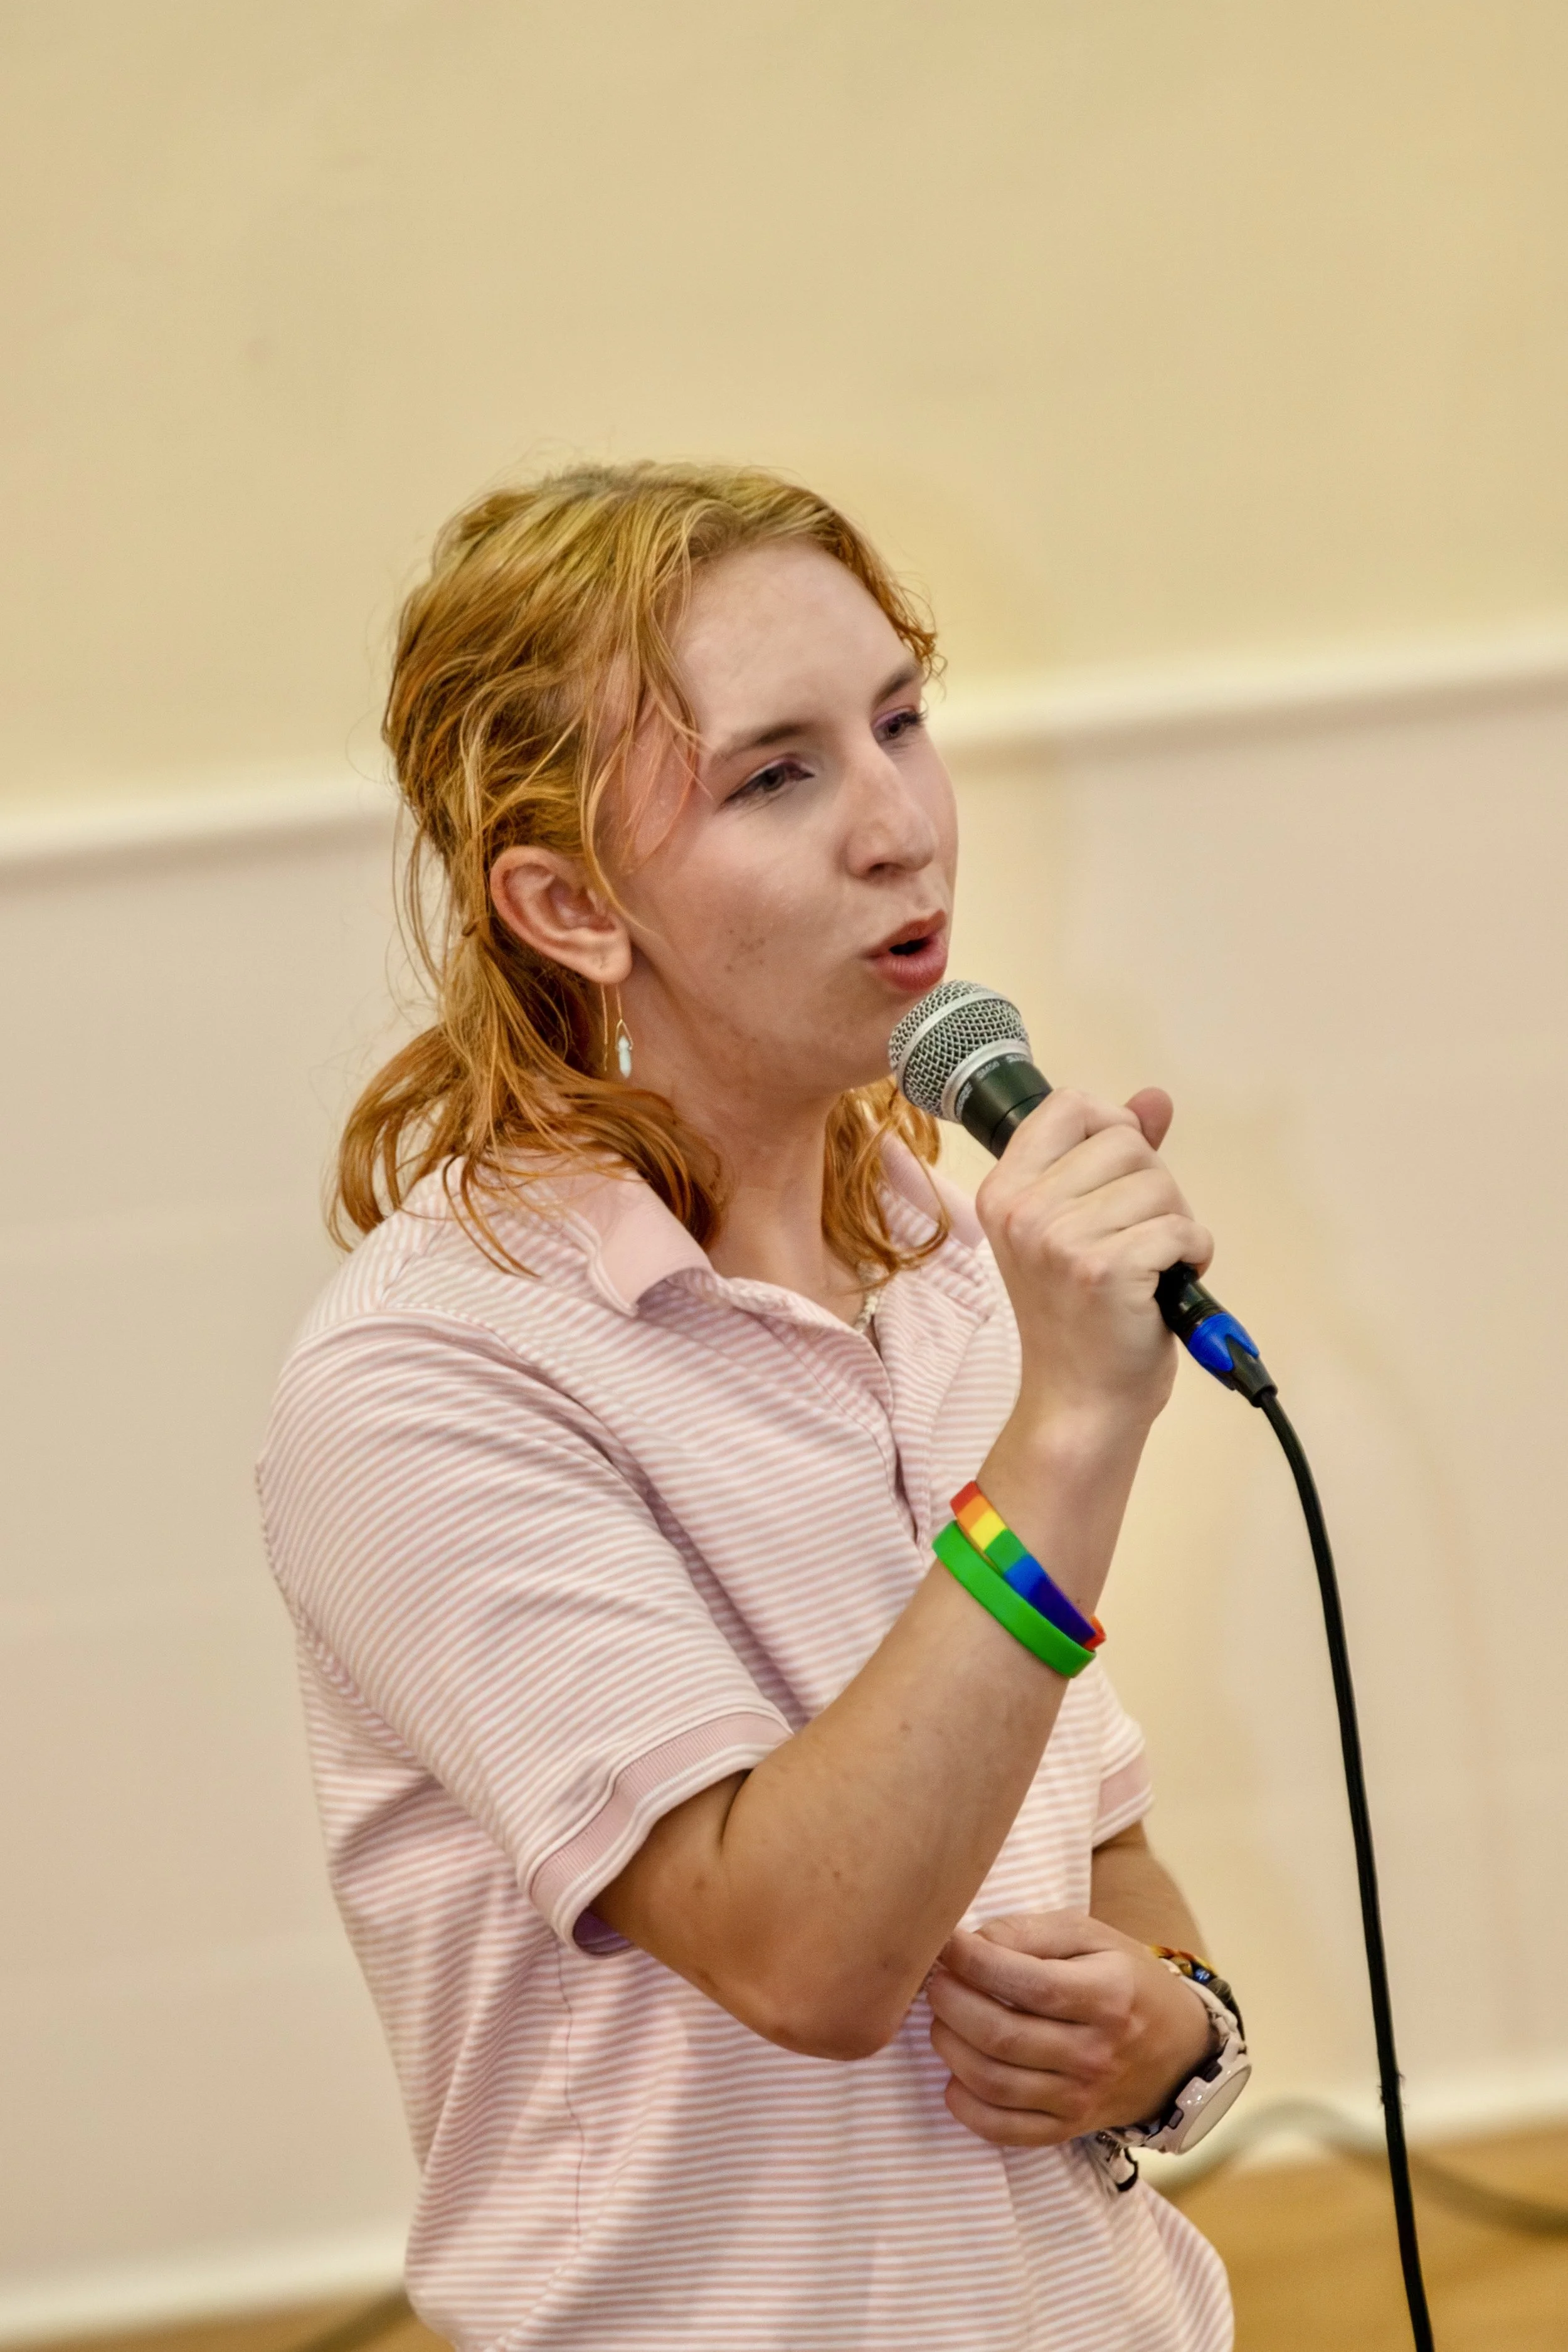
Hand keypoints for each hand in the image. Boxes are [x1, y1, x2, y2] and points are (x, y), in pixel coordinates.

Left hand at [926, 1908, 1215, 2147]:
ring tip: (942, 2019)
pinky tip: (955, 2074)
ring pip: (994, 2083)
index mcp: (1107, 1996)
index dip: (972, 1961)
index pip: (1026, 1982)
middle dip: (949, 2003)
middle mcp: (1095, 2054)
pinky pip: (1004, 2130)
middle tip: (935, 1980)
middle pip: (1000, 2035)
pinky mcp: (1068, 2129)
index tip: (945, 1943)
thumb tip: (974, 1942)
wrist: (1176, 2050)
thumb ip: (1031, 1932)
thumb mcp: (1090, 1936)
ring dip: (949, 2047)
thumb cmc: (1123, 1980)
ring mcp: (1081, 2099)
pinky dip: (966, 2107)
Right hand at [973, 1086, 1211, 1439]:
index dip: (1113, 1129)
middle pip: (1125, 1141)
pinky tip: (1169, 1282)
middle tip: (1139, 1236)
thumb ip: (1111, 1156)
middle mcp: (1022, 1209)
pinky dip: (1193, 1253)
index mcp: (1004, 1190)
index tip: (1120, 1177)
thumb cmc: (1080, 1316)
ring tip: (1152, 1265)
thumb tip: (1154, 1099)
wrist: (1080, 1400)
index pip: (1070, 1105)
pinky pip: (1180, 1228)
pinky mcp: (1103, 1270)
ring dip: (1176, 1224)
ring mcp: (1058, 1239)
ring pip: (1159, 1184)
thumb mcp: (1078, 1224)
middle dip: (1154, 1186)